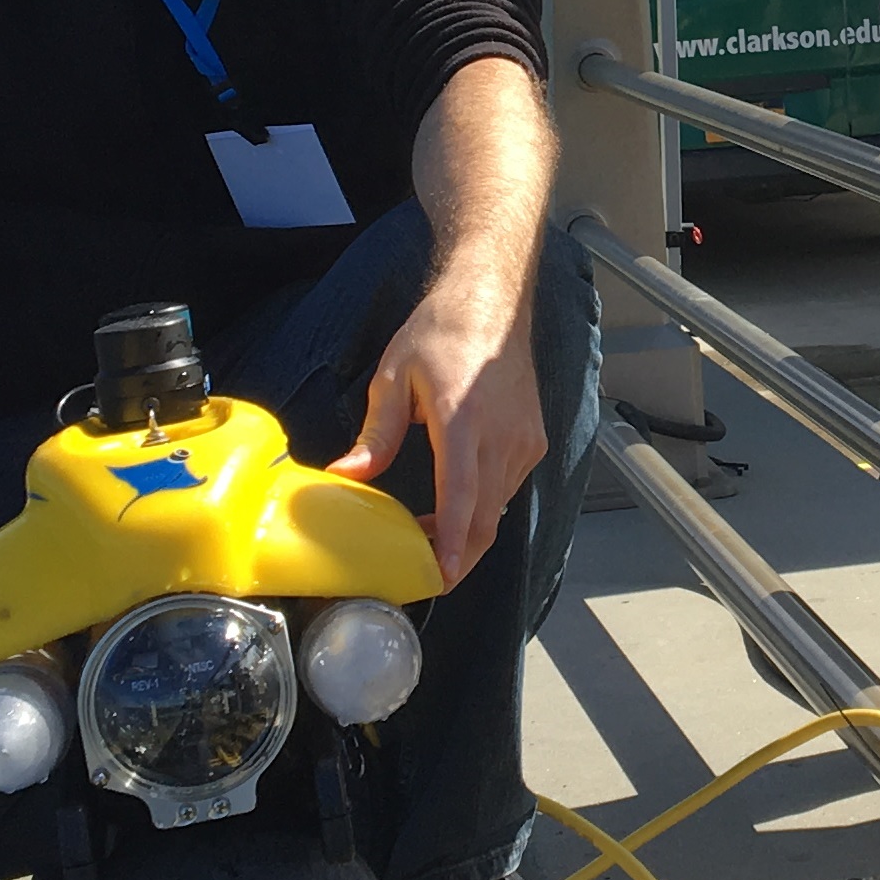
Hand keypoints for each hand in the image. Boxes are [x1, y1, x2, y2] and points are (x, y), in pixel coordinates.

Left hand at [336, 272, 547, 584]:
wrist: (493, 302)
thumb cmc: (443, 332)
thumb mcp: (395, 377)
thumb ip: (375, 433)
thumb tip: (346, 475)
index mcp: (463, 417)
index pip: (461, 494)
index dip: (451, 540)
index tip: (441, 574)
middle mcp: (502, 434)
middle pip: (485, 517)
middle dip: (457, 556)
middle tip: (424, 576)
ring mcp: (523, 440)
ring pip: (497, 508)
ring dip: (466, 532)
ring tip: (427, 537)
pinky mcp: (533, 441)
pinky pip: (508, 488)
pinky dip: (483, 507)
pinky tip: (455, 503)